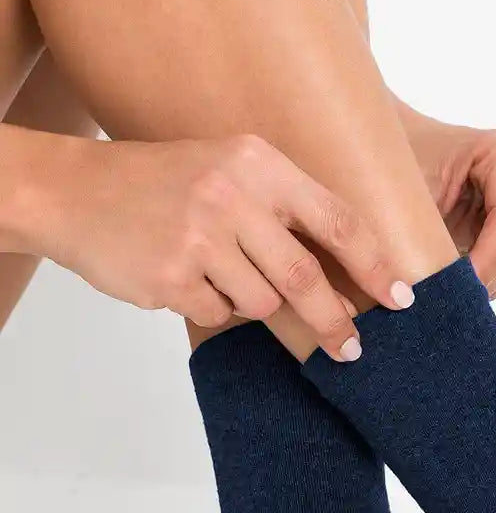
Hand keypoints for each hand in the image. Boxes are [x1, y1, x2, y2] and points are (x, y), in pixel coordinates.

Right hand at [39, 133, 411, 358]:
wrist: (78, 191)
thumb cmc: (166, 182)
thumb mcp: (230, 168)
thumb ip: (284, 209)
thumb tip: (348, 273)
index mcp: (259, 163)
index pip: (337, 220)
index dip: (375, 264)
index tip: (401, 297)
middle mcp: (232, 196)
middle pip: (305, 277)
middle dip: (334, 320)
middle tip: (352, 348)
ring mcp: (199, 238)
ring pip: (260, 302)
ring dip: (251, 302)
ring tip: (218, 272)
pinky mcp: (170, 277)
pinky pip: (217, 313)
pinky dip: (211, 305)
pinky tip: (184, 276)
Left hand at [402, 112, 495, 297]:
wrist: (394, 147)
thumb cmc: (399, 155)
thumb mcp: (402, 190)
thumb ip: (408, 238)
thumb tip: (402, 296)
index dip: (489, 258)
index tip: (457, 287)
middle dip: (483, 275)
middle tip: (442, 299)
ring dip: (479, 280)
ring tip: (438, 292)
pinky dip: (476, 277)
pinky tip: (446, 282)